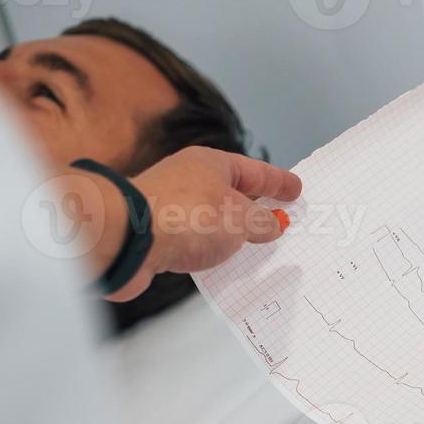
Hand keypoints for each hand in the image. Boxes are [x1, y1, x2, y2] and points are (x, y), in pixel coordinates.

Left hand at [106, 148, 300, 301]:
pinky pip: (195, 236)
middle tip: (279, 214)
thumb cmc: (185, 216)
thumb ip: (262, 223)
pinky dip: (212, 245)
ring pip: (213, 215)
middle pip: (232, 190)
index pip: (255, 171)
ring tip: (255, 242)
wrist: (127, 238)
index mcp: (212, 164)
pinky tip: (220, 258)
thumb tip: (272, 224)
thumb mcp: (240, 219)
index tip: (296, 189)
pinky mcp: (158, 231)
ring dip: (233, 228)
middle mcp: (190, 178)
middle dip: (257, 204)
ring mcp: (172, 204)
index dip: (278, 182)